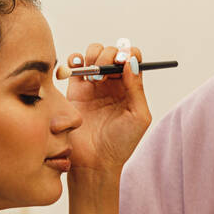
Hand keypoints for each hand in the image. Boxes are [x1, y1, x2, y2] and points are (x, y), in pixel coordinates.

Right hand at [63, 42, 151, 175]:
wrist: (94, 161)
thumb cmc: (120, 143)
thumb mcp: (138, 116)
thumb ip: (137, 88)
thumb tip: (130, 61)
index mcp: (130, 87)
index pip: (132, 59)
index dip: (128, 54)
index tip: (122, 61)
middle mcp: (113, 83)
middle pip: (113, 53)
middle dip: (110, 55)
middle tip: (106, 72)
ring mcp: (93, 85)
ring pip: (94, 53)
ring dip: (95, 56)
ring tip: (94, 78)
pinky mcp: (75, 89)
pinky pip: (75, 64)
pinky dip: (76, 59)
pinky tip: (79, 69)